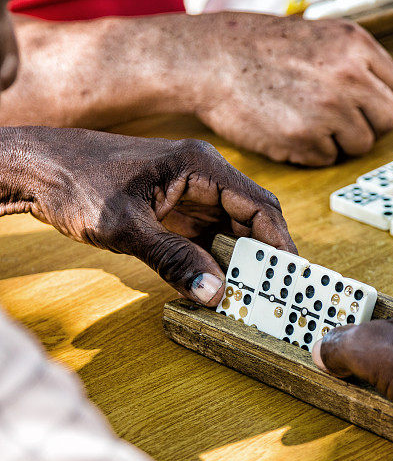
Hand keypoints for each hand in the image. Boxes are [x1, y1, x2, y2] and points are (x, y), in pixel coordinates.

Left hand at [1, 127, 294, 305]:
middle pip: (250, 216)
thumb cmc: (76, 185)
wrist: (33, 168)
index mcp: (201, 166)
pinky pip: (207, 233)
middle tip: (274, 291)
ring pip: (230, 227)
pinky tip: (216, 282)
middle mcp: (202, 174)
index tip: (291, 275)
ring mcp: (188, 189)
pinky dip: (215, 257)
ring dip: (239, 258)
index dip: (279, 241)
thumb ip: (173, 260)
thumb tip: (215, 294)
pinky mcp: (173, 205)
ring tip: (251, 292)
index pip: (258, 205)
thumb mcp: (126, 228)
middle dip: (263, 254)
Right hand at [193, 13, 392, 165]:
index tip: (355, 100)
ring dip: (339, 140)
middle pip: (388, 118)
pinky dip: (310, 151)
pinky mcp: (306, 139)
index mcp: (354, 44)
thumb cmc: (255, 47)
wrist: (208, 59)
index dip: (372, 96)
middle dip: (367, 123)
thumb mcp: (317, 36)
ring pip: (361, 143)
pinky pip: (328, 158)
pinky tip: (287, 129)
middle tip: (339, 120)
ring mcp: (330, 109)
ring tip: (306, 121)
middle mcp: (349, 75)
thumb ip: (351, 61)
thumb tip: (376, 92)